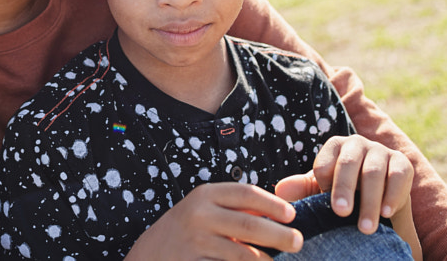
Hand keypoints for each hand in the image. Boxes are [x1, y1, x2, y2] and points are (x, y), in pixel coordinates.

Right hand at [124, 182, 301, 259]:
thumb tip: (278, 210)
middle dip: (278, 234)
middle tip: (298, 241)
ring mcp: (196, 242)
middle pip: (249, 224)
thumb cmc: (186, 228)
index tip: (292, 214)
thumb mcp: (205, 208)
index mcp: (206, 195)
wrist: (149, 255)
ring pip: (241, 253)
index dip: (272, 204)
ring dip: (265, 260)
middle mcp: (200, 215)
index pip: (246, 193)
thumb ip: (235, 207)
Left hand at [274, 134, 413, 234]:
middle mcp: (357, 144)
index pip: (324, 161)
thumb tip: (280, 190)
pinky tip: (386, 213)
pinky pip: (399, 176)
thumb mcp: (322, 192)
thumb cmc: (344, 194)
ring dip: (369, 201)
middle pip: (348, 163)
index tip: (325, 202)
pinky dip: (393, 195)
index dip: (323, 182)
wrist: (378, 203)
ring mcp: (381, 151)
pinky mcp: (403, 163)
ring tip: (364, 228)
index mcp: (334, 147)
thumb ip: (302, 189)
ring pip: (373, 172)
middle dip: (344, 189)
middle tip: (340, 213)